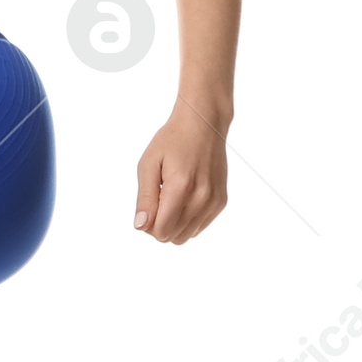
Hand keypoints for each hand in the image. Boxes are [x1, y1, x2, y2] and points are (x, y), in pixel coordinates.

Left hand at [133, 107, 228, 243]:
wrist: (204, 124)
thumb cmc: (172, 141)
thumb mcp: (148, 164)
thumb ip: (144, 198)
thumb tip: (140, 226)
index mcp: (181, 187)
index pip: (161, 231)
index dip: (147, 225)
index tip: (146, 206)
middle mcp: (202, 198)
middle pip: (172, 237)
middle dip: (159, 225)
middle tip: (157, 200)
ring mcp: (214, 201)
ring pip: (185, 236)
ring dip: (173, 224)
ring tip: (170, 198)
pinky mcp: (220, 202)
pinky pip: (198, 227)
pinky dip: (187, 220)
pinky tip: (184, 198)